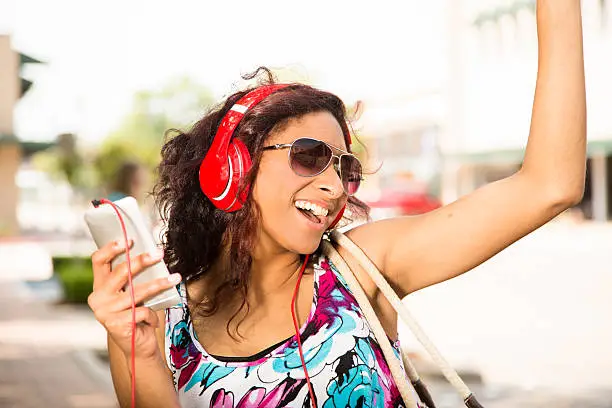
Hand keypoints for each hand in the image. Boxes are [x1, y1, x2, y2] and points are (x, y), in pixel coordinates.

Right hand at [87, 240, 181, 359]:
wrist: (136, 347)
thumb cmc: (136, 316)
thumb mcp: (131, 294)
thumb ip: (133, 278)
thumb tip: (152, 253)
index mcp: (99, 287)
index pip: (98, 261)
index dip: (111, 248)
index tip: (129, 239)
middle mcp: (98, 298)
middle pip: (121, 272)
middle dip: (142, 260)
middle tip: (159, 253)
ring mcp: (106, 312)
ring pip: (137, 292)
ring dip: (160, 283)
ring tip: (175, 278)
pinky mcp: (118, 325)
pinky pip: (143, 311)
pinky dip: (153, 315)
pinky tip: (153, 322)